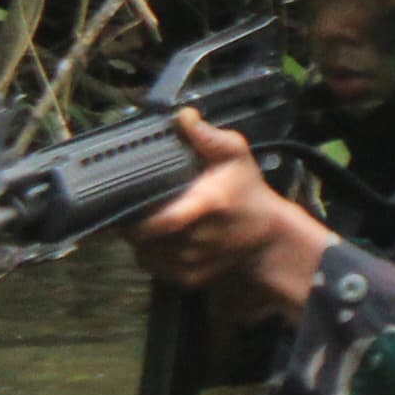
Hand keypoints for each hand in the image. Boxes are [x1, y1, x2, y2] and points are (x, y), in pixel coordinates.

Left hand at [123, 108, 335, 324]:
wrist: (268, 237)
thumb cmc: (247, 192)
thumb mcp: (235, 156)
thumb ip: (208, 136)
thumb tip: (181, 115)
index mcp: (206, 206)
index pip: (162, 220)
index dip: (137, 218)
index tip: (125, 202)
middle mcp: (197, 240)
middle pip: (145, 238)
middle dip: (132, 224)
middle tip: (131, 206)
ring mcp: (192, 263)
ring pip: (144, 253)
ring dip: (139, 239)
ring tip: (146, 219)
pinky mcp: (188, 279)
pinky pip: (153, 266)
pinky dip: (149, 253)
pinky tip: (158, 237)